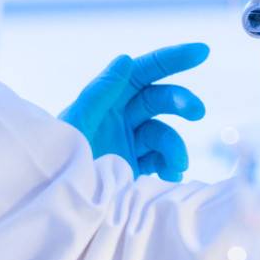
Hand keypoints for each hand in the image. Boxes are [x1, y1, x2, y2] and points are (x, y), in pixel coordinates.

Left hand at [59, 43, 208, 181]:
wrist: (59, 208)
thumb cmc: (58, 161)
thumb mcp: (76, 123)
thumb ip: (99, 92)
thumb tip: (125, 59)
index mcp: (106, 100)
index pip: (143, 71)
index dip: (172, 58)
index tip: (202, 52)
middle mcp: (119, 118)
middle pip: (160, 99)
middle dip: (181, 102)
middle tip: (198, 112)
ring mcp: (128, 144)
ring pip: (164, 133)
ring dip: (175, 145)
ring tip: (176, 165)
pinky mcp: (133, 169)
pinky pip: (162, 161)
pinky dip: (172, 165)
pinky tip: (172, 175)